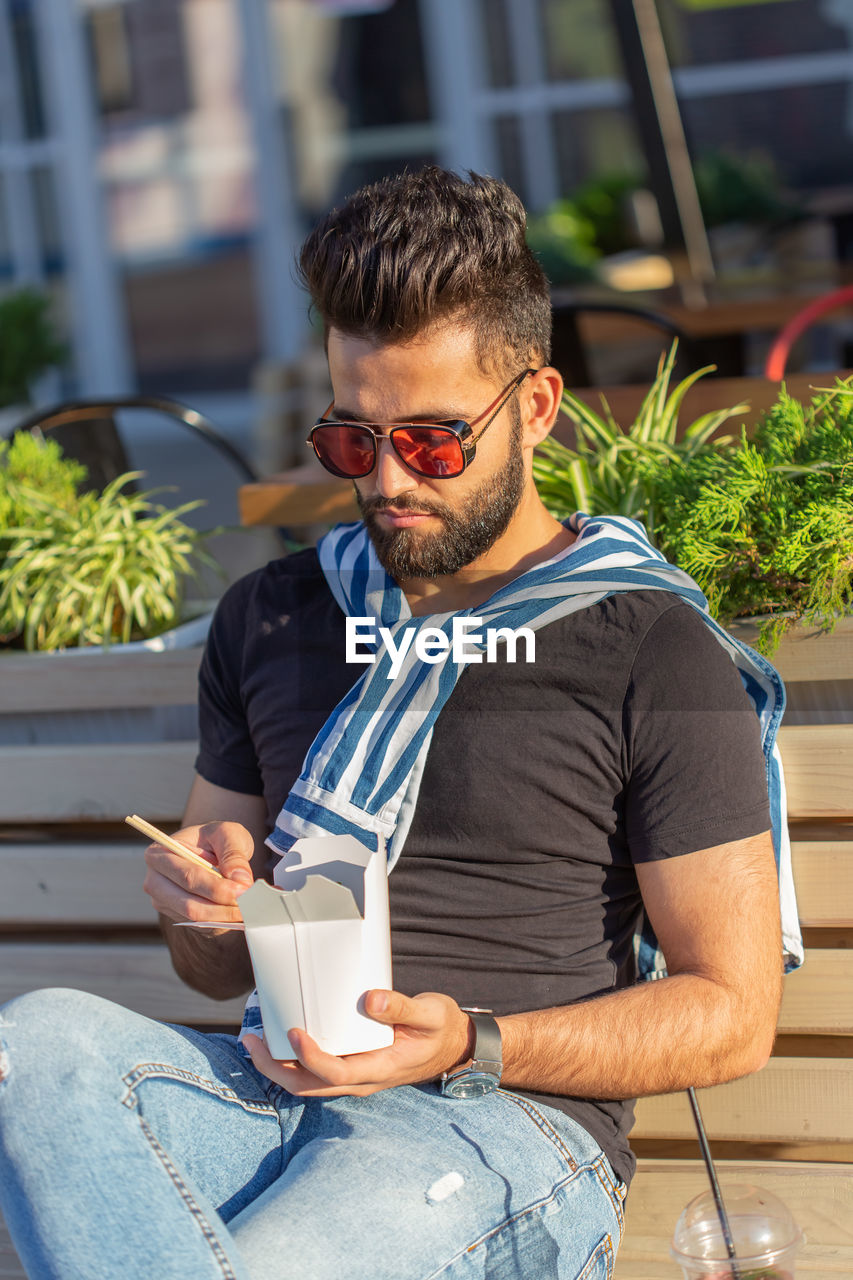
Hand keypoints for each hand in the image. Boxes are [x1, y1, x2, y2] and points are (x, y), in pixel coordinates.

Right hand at [143, 820, 254, 929]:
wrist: (211, 851)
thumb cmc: (215, 839)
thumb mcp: (227, 834)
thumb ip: (234, 853)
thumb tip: (240, 880)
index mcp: (160, 854)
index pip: (188, 877)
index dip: (216, 887)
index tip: (244, 890)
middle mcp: (155, 882)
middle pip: (189, 904)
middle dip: (223, 906)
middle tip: (252, 902)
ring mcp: (164, 902)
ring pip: (196, 918)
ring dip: (226, 916)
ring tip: (251, 907)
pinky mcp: (177, 916)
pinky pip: (201, 925)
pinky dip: (224, 921)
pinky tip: (241, 912)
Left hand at [242, 990, 474, 1096]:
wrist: (455, 1047)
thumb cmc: (442, 1029)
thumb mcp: (430, 1014)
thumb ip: (402, 1008)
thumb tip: (372, 999)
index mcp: (380, 1069)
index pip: (335, 1072)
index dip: (310, 1057)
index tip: (294, 1030)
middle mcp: (362, 1080)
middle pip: (308, 1086)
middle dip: (275, 1068)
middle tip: (251, 1041)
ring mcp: (356, 1077)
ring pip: (307, 1085)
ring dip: (277, 1067)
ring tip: (254, 1042)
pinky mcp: (352, 1068)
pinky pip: (315, 1074)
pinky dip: (291, 1062)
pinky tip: (280, 1041)